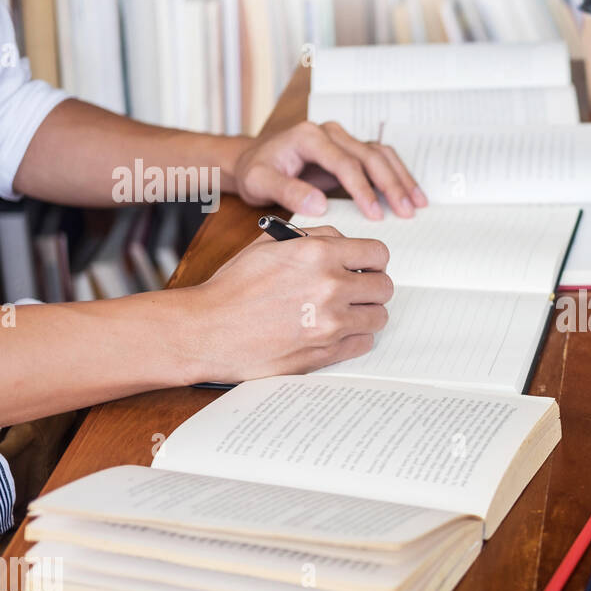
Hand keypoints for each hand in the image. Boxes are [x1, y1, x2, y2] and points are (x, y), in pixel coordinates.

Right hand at [182, 226, 393, 381]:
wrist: (207, 331)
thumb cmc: (232, 288)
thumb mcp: (268, 245)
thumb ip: (313, 238)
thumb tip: (344, 242)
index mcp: (318, 253)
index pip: (378, 253)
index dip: (372, 260)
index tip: (364, 267)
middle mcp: (330, 285)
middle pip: (384, 287)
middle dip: (370, 287)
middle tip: (354, 291)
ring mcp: (331, 322)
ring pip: (378, 316)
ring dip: (364, 314)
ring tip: (343, 312)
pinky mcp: (326, 352)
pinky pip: (365, 343)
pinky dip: (354, 338)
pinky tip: (334, 332)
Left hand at [232, 121, 427, 219]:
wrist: (253, 159)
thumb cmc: (257, 170)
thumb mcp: (260, 182)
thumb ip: (288, 192)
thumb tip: (320, 205)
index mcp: (309, 137)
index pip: (345, 162)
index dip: (362, 189)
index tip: (375, 214)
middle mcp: (330, 132)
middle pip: (370, 156)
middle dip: (391, 185)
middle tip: (406, 211)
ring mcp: (342, 139)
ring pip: (380, 154)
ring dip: (401, 179)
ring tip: (416, 204)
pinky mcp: (350, 150)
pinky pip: (380, 159)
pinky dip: (397, 175)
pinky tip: (410, 194)